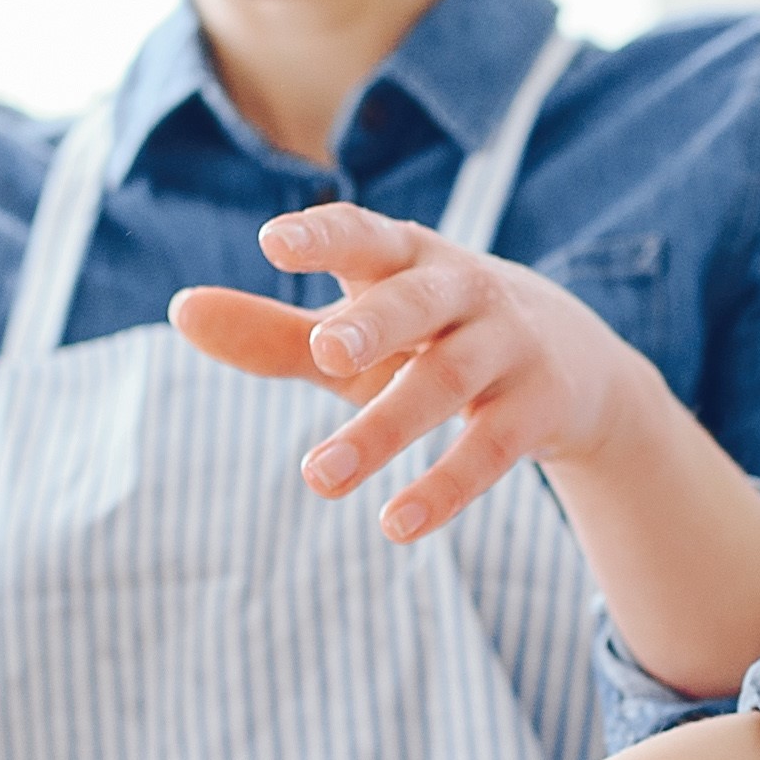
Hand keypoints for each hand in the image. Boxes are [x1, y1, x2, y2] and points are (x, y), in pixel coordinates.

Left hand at [168, 206, 676, 543]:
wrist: (578, 367)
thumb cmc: (433, 341)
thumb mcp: (361, 334)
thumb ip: (273, 331)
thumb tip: (180, 309)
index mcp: (408, 259)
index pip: (364, 236)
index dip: (324, 237)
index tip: (272, 242)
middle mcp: (463, 291)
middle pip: (416, 303)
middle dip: (375, 324)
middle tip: (325, 350)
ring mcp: (509, 347)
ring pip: (447, 382)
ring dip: (386, 430)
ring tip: (319, 479)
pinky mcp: (539, 408)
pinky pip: (491, 448)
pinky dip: (446, 485)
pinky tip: (397, 523)